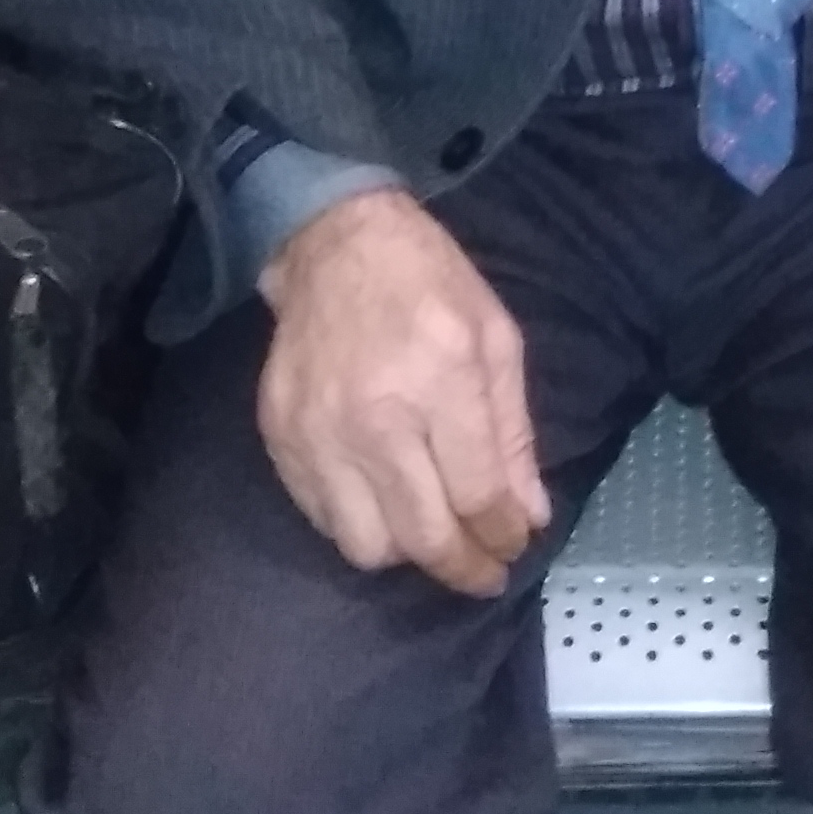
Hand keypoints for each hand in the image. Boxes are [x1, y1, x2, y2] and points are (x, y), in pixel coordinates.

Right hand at [256, 187, 549, 598]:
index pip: (477, 497)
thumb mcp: (496, 339)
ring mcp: (320, 434)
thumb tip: (530, 516)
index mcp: (441, 381)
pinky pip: (322, 520)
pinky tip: (382, 500)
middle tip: (483, 571)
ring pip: (366, 546)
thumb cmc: (429, 282)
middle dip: (463, 568)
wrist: (334, 242)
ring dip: (406, 550)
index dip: (503, 536)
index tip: (514, 545)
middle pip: (422, 538)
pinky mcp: (282, 440)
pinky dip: (357, 524)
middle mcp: (376, 418)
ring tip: (428, 528)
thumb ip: (513, 434)